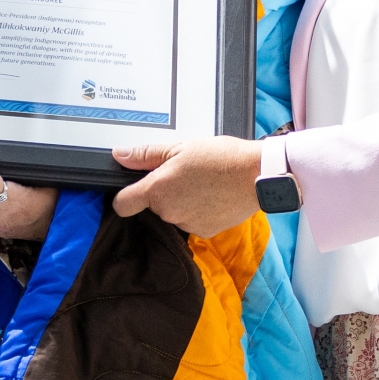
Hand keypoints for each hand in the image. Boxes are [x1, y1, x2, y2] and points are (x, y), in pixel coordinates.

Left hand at [111, 136, 263, 236]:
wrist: (257, 176)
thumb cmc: (222, 159)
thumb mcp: (180, 148)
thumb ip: (146, 155)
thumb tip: (120, 155)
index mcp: (157, 190)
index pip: (123, 205)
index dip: (124, 197)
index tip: (131, 190)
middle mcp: (169, 212)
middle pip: (154, 206)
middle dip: (164, 192)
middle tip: (183, 173)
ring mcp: (187, 224)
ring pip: (174, 213)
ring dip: (182, 201)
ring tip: (202, 182)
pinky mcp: (205, 231)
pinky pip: (193, 221)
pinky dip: (198, 210)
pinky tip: (212, 195)